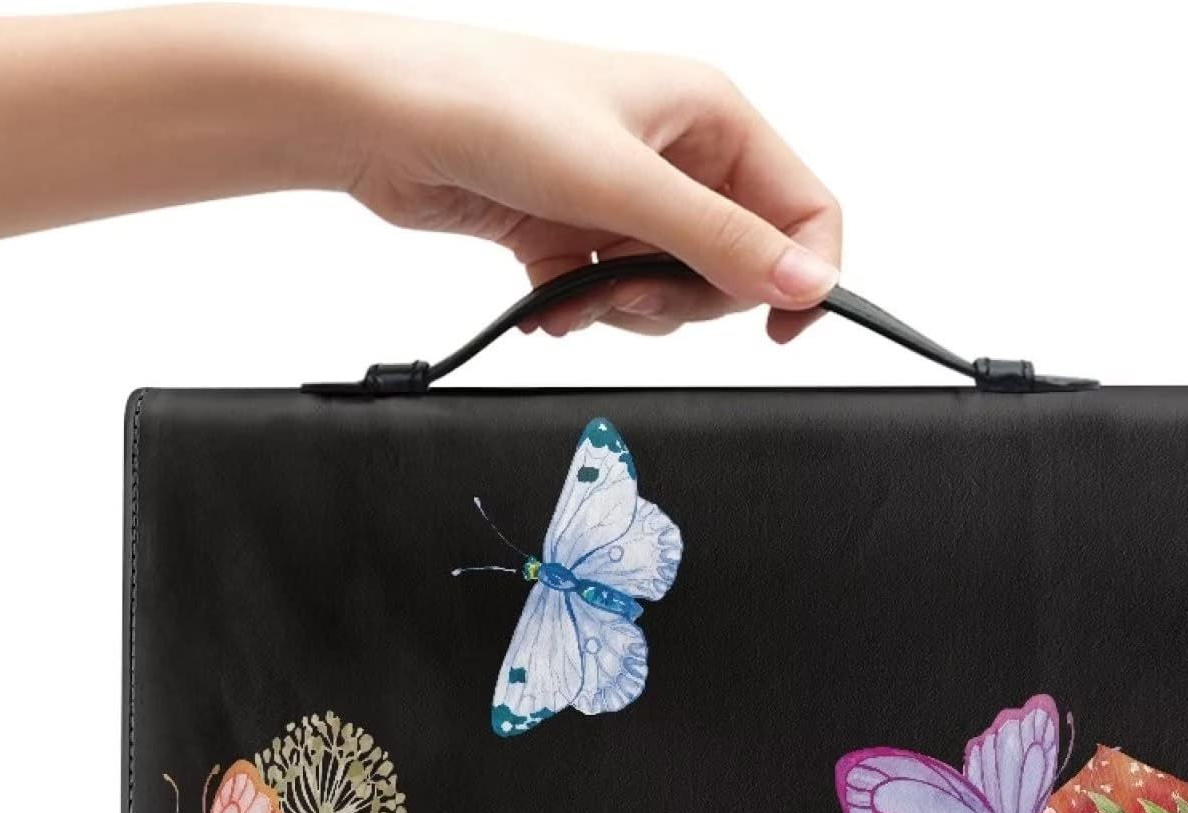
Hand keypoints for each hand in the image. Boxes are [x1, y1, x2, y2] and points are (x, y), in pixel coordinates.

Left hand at [0, 8, 841, 341]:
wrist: (383, 121)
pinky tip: (547, 303)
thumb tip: (805, 281)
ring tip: (579, 293)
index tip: (779, 329)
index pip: (802, 208)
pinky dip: (583, 312)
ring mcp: (623, 197)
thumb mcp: (625, 183)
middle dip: (687, 298)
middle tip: (634, 293)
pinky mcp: (575, 232)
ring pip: (670, 291)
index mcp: (711, 117)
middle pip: (735, 264)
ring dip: (627, 311)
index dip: (802, 274)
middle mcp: (674, 154)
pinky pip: (611, 297)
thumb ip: (721, 242)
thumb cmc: (494, 108)